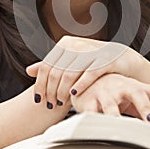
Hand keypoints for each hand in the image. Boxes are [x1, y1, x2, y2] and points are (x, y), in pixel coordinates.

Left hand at [26, 35, 141, 107]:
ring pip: (69, 74)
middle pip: (56, 72)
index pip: (46, 66)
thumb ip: (52, 65)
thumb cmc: (92, 61)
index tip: (39, 99)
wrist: (121, 58)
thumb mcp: (71, 61)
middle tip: (51, 104)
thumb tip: (29, 71)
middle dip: (51, 91)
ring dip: (62, 92)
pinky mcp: (104, 59)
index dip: (40, 84)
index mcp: (65, 44)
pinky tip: (74, 95)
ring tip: (61, 103)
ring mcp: (90, 51)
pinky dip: (79, 86)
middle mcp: (76, 45)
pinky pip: (88, 74)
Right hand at [70, 73, 149, 121]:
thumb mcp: (129, 97)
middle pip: (136, 93)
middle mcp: (120, 86)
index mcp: (133, 86)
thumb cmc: (112, 91)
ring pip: (111, 106)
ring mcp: (104, 93)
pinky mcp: (87, 101)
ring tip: (121, 126)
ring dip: (117, 117)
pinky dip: (94, 120)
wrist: (83, 80)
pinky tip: (97, 127)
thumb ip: (146, 107)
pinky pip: (90, 113)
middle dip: (145, 108)